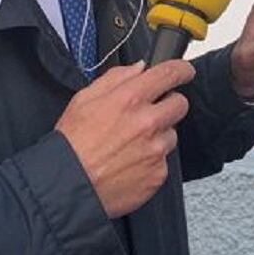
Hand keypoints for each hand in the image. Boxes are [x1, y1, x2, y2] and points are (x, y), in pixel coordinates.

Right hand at [56, 60, 194, 217]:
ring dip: (158, 136)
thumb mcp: (84, 100)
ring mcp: (155, 150)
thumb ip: (115, 78)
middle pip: (180, 104)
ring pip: (172, 134)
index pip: (169, 74)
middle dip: (169, 104)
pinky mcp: (158, 173)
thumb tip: (139, 68)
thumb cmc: (72, 144)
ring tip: (131, 145)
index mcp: (129, 99)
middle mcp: (147, 123)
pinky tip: (130, 163)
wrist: (69, 185)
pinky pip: (164, 161)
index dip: (181, 69)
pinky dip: (151, 161)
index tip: (184, 71)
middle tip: (150, 113)